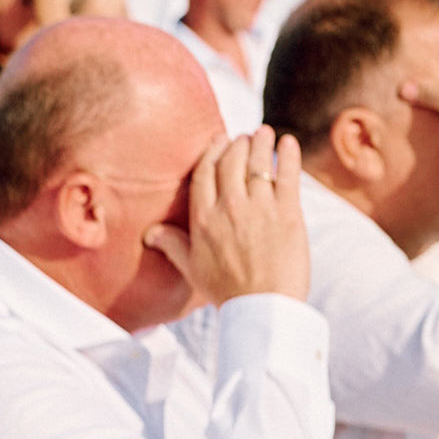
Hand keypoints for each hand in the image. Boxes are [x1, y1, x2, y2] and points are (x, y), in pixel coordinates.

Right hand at [143, 127, 308, 304]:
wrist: (262, 306)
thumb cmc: (226, 290)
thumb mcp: (191, 269)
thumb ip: (172, 245)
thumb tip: (149, 233)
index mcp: (203, 220)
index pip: (204, 173)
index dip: (212, 152)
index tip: (219, 140)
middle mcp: (229, 208)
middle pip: (231, 162)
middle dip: (237, 143)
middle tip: (244, 137)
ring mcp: (260, 208)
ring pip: (258, 163)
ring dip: (260, 143)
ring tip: (263, 132)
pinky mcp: (288, 212)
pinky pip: (288, 174)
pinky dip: (289, 154)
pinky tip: (288, 141)